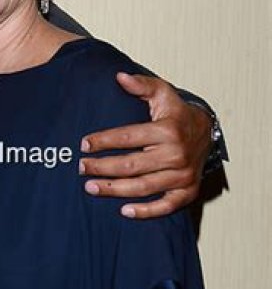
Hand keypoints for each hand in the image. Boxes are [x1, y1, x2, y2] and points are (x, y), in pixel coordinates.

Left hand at [79, 73, 211, 218]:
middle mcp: (176, 154)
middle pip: (131, 165)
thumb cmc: (177, 113)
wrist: (207, 132)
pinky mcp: (187, 192)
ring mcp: (182, 176)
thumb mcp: (163, 93)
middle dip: (102, 167)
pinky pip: (165, 206)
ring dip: (114, 190)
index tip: (83, 144)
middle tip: (81, 168)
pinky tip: (124, 211)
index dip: (103, 141)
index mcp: (168, 130)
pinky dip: (145, 211)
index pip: (128, 137)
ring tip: (90, 187)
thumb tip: (119, 77)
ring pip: (143, 187)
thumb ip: (141, 85)